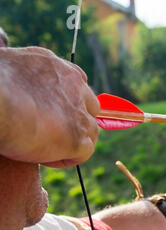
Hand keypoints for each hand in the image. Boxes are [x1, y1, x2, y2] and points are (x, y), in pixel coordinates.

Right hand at [0, 47, 98, 167]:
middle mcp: (74, 86)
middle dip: (76, 121)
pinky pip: (84, 152)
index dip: (68, 101)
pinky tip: (43, 158)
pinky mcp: (77, 138)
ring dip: (71, 142)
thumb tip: (15, 87)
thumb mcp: (6, 69)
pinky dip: (67, 158)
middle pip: (90, 107)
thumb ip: (22, 77)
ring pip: (90, 131)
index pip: (77, 82)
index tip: (51, 111)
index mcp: (56, 67)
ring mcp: (79, 112)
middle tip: (51, 132)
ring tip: (42, 147)